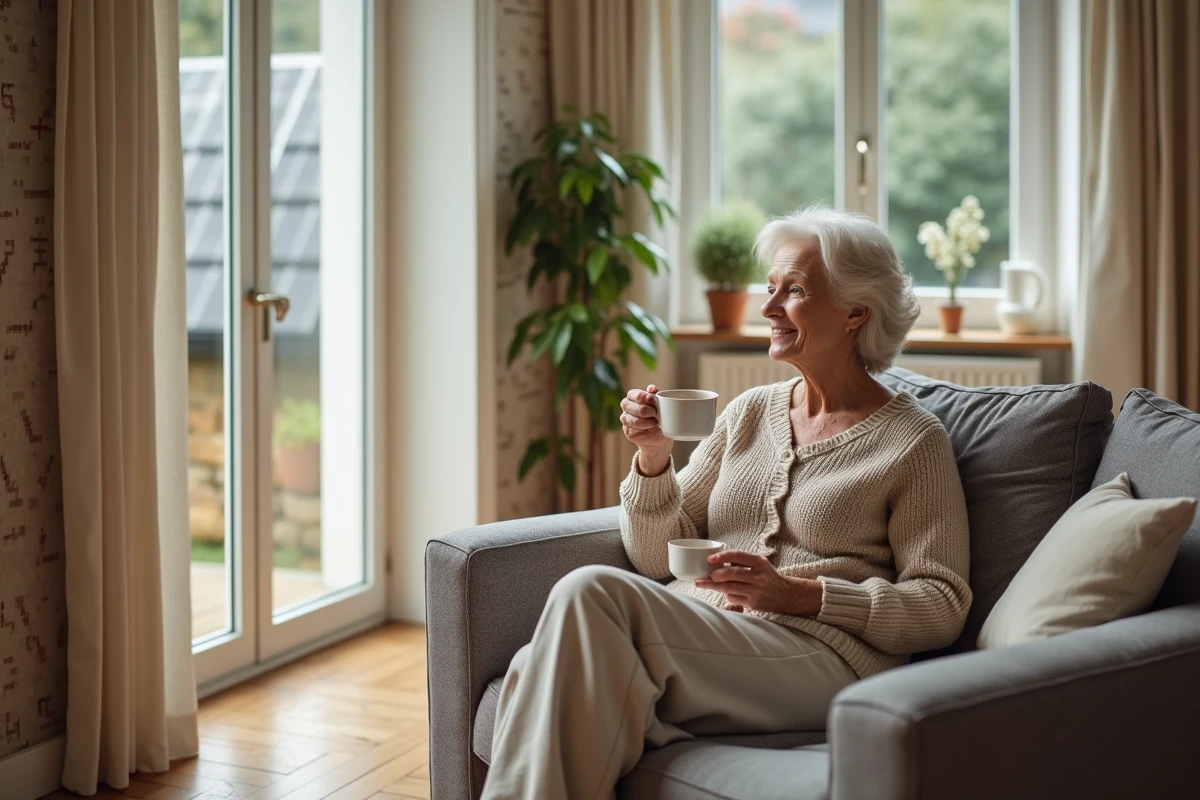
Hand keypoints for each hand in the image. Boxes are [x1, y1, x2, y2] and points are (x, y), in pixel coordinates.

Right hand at [620, 385, 670, 474]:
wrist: (660, 437)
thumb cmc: (660, 418)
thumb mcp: (660, 405)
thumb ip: (655, 396)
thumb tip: (651, 388)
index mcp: (632, 398)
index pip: (632, 394)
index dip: (642, 396)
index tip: (653, 400)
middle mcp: (626, 408)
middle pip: (628, 405)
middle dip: (643, 409)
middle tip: (655, 412)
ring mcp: (625, 420)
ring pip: (630, 418)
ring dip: (645, 420)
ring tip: (655, 421)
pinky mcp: (628, 432)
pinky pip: (633, 429)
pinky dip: (644, 427)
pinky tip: (652, 426)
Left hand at [695, 550, 822, 616]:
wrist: (787, 595)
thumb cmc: (768, 577)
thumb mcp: (760, 564)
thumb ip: (742, 561)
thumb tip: (717, 561)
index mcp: (759, 562)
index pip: (737, 556)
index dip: (722, 557)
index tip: (710, 559)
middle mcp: (758, 576)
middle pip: (730, 574)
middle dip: (714, 575)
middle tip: (706, 575)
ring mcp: (756, 591)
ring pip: (729, 588)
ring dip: (714, 586)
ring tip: (703, 584)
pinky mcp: (754, 604)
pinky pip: (734, 598)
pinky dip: (727, 595)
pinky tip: (727, 592)